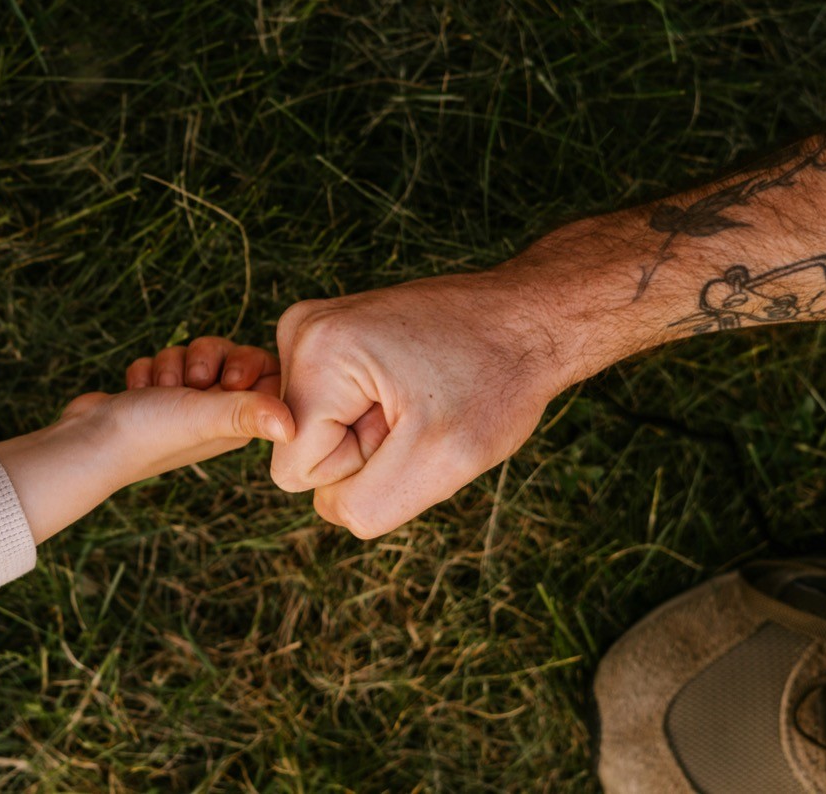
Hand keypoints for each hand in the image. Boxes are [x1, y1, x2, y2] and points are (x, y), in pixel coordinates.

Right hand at [0, 339, 292, 542]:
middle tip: (191, 384)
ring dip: (170, 365)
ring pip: (191, 354)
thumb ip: (248, 412)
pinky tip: (136, 393)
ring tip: (158, 392)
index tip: (229, 378)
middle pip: (228, 356)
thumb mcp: (205, 417)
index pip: (268, 374)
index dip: (248, 363)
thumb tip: (296, 430)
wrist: (87, 441)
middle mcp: (216, 414)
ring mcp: (184, 405)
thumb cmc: (149, 433)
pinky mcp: (154, 395)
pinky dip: (146, 371)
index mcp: (239, 423)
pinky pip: (161, 361)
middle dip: (202, 358)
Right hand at [269, 271, 569, 537]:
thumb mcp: (441, 462)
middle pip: (302, 450)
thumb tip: (330, 505)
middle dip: (365, 447)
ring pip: (319, 432)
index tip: (409, 424)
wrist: (531, 318)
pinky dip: (374, 412)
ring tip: (420, 396)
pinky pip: (333, 411)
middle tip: (421, 410)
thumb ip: (366, 506)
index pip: (294, 471)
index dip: (360, 468)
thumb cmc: (497, 380)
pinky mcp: (332, 337)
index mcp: (315, 352)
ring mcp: (313, 329)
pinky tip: (412, 384)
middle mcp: (300, 330)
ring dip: (372, 432)